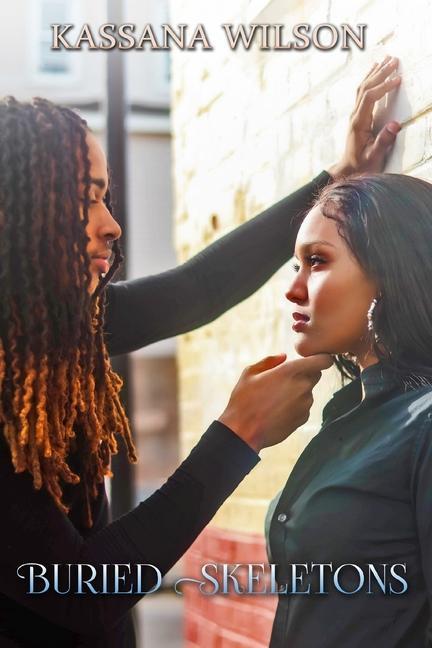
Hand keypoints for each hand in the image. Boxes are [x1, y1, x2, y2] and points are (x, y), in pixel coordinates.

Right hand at [218, 353, 332, 451]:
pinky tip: (278, 410)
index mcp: (290, 371)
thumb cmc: (243, 401)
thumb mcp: (250, 373)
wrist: (243, 432)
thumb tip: (283, 356)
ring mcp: (305, 404)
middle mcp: (302, 386)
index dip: (321, 359)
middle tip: (286, 380)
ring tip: (277, 398)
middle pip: (316, 374)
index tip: (313, 360)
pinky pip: (304, 406)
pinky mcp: (304, 418)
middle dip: (306, 374)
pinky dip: (296, 405)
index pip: (323, 361)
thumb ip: (269, 361)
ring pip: (309, 391)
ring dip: (299, 391)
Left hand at [328, 56, 400, 178]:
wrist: (348, 171)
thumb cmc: (361, 166)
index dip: (383, 87)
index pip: (369, 98)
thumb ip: (383, 142)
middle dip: (380, 73)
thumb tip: (396, 125)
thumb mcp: (373, 157)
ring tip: (387, 60)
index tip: (397, 79)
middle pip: (365, 88)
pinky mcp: (358, 116)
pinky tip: (376, 72)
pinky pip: (363, 93)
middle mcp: (355, 116)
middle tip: (394, 60)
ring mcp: (355, 115)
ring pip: (363, 88)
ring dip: (375, 73)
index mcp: (358, 124)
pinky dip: (371, 80)